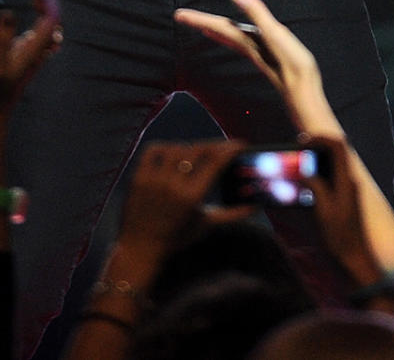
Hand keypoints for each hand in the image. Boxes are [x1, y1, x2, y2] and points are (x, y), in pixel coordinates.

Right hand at [0, 0, 62, 117]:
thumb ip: (3, 39)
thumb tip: (10, 13)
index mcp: (35, 47)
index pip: (50, 11)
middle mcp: (39, 48)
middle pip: (52, 13)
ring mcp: (34, 53)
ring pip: (49, 20)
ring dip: (46, 0)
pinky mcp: (27, 56)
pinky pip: (42, 28)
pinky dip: (41, 13)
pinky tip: (36, 9)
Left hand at [113, 139, 246, 277]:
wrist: (140, 249)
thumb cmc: (177, 238)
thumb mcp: (206, 226)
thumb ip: (232, 215)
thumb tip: (255, 206)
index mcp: (191, 198)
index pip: (215, 162)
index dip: (230, 149)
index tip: (240, 144)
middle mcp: (172, 186)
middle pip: (198, 150)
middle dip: (215, 146)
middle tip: (223, 148)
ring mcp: (153, 179)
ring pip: (177, 148)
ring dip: (191, 148)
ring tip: (198, 154)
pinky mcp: (138, 176)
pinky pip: (153, 150)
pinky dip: (165, 147)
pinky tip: (173, 153)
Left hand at [175, 0, 341, 137]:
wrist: (304, 94)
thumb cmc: (292, 65)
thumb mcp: (276, 34)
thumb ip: (257, 14)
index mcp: (247, 41)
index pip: (218, 26)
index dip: (199, 18)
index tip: (178, 14)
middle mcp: (248, 48)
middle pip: (219, 32)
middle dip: (201, 23)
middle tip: (182, 16)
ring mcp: (257, 53)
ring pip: (230, 39)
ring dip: (215, 30)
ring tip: (204, 26)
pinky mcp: (268, 57)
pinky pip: (243, 44)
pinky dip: (234, 37)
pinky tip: (239, 39)